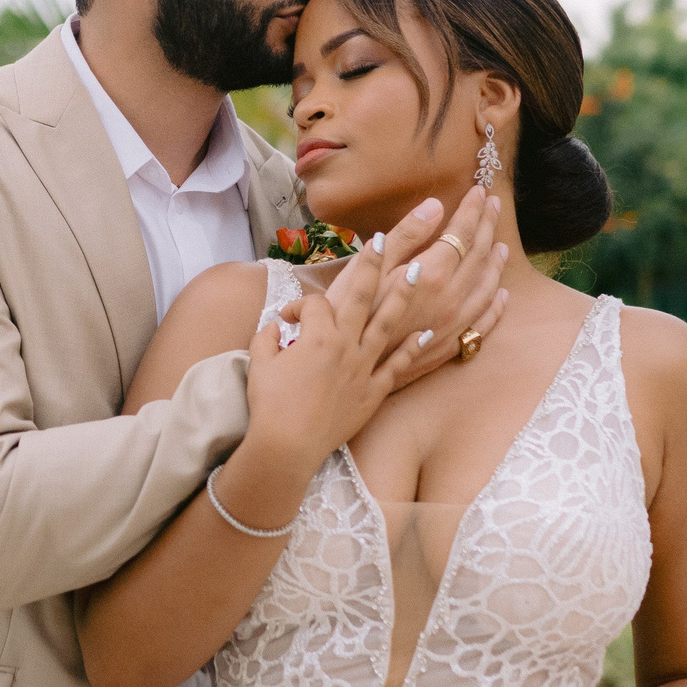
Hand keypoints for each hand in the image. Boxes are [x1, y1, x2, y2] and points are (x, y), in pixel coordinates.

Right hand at [239, 207, 429, 473]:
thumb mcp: (258, 363)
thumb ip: (266, 338)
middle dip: (369, 265)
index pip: (313, 305)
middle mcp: (345, 345)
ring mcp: (363, 368)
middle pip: (360, 296)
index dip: (298, 306)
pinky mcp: (373, 392)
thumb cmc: (269, 405)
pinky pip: (397, 365)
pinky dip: (412, 348)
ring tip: (418, 271)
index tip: (286, 320)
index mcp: (316, 336)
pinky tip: (427, 332)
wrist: (287, 447)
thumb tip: (274, 327)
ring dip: (403, 295)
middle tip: (380, 240)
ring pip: (388, 323)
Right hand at [358, 188, 513, 386]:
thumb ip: (406, 236)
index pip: (462, 234)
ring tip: (501, 246)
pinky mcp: (448, 348)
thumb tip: (436, 206)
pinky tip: (501, 296)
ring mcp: (452, 326)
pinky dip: (495, 307)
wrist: (342, 366)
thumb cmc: (348, 311)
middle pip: (479, 256)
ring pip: (486, 289)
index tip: (479, 192)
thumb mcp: (369, 267)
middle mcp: (451, 300)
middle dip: (488, 227)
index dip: (472, 210)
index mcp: (432, 275)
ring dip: (496, 264)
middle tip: (493, 206)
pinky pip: (482, 324)